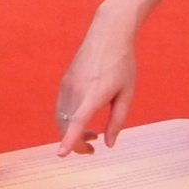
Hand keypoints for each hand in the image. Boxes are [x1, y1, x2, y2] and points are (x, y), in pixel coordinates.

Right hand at [56, 7, 139, 155]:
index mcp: (95, 93)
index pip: (77, 121)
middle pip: (66, 126)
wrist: (108, 34)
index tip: (61, 154)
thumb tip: (109, 144)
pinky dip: (68, 120)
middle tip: (92, 149)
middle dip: (76, 143)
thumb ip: (118, 120)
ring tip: (92, 135)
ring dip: (71, 132)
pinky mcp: (64, 82)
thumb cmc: (122, 63)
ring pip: (61, 118)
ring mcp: (67, 85)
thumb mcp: (127, 93)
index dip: (70, 139)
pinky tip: (82, 120)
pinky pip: (61, 108)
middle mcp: (76, 90)